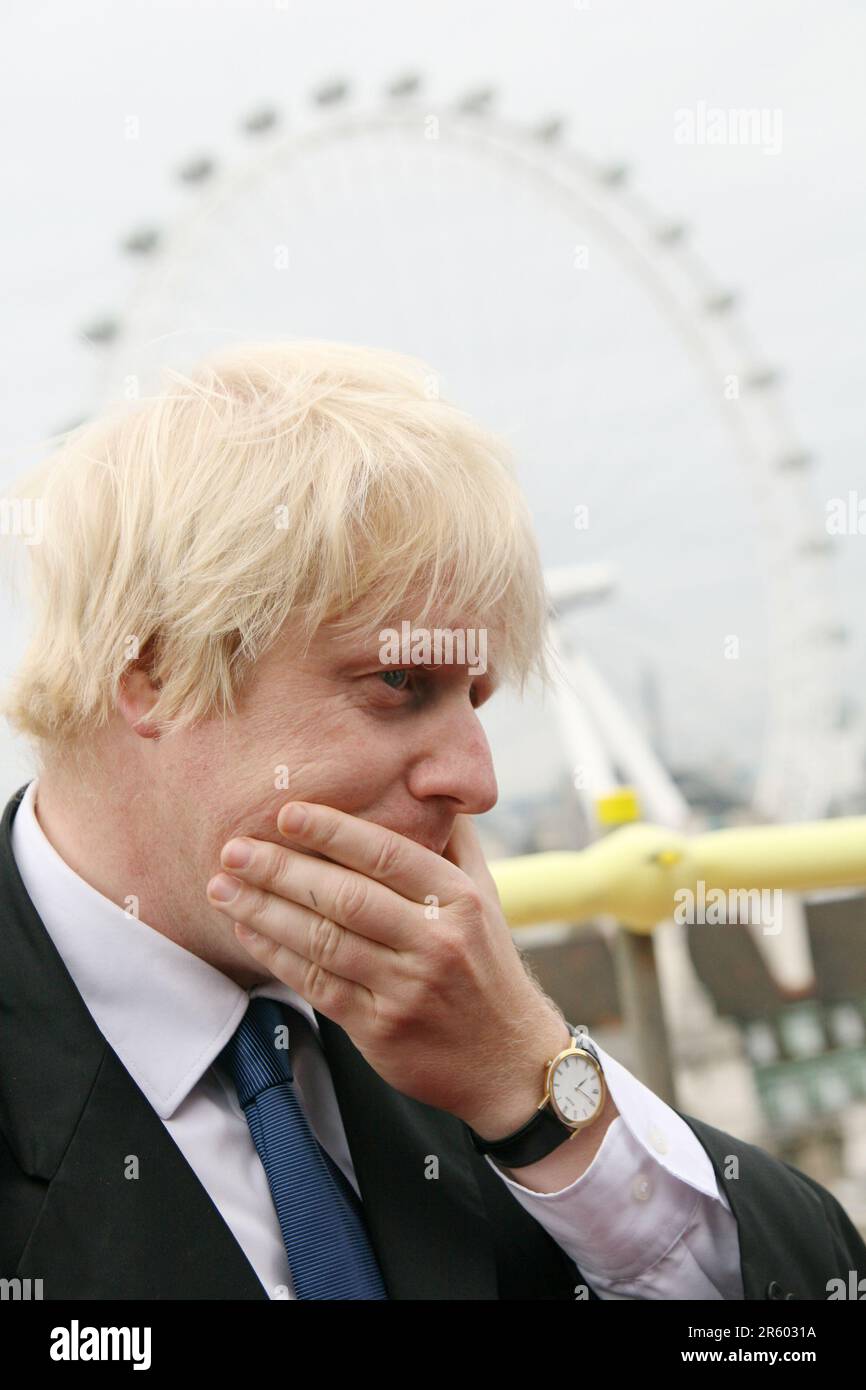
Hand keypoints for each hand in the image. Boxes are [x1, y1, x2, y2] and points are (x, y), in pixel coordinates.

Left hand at [206, 803, 570, 1135]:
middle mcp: (435, 940)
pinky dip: (276, 956)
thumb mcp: (485, 898)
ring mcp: (406, 988)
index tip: (285, 814)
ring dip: (264, 911)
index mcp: (460, 899)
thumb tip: (424, 782)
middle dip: (280, 870)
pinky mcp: (381, 1029)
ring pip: (323, 941)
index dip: (331, 831)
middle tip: (233, 849)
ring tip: (222, 888)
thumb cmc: (487, 966)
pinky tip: (248, 931)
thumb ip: (452, 842)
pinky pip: (317, 985)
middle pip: (344, 896)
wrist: (509, 1062)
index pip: (386, 854)